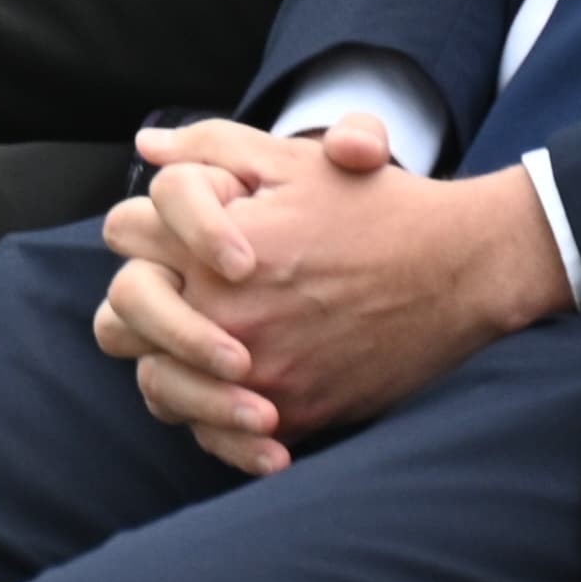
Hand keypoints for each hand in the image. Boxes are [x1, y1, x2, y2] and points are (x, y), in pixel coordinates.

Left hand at [87, 117, 574, 474]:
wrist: (460, 271)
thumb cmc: (377, 208)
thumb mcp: (294, 161)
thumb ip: (211, 149)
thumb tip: (147, 146)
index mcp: (213, 248)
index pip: (125, 233)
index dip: (145, 224)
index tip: (175, 230)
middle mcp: (224, 316)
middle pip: (119, 318)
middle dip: (138, 299)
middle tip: (171, 291)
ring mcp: (256, 373)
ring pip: (156, 385)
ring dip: (165, 363)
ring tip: (198, 345)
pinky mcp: (292, 416)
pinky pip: (215, 435)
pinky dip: (214, 419)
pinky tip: (237, 392)